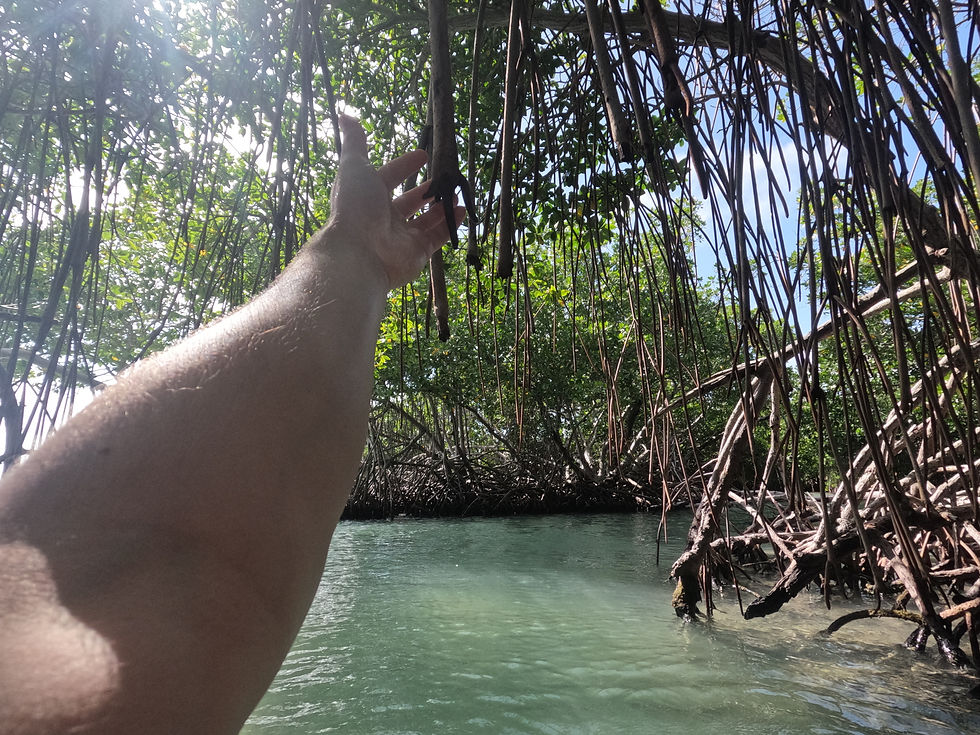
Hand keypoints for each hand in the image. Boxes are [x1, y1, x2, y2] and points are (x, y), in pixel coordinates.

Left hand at [327, 116, 464, 289]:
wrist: (360, 252)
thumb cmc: (356, 206)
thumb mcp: (354, 166)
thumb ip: (355, 143)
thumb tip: (344, 115)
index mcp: (369, 196)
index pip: (388, 177)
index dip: (404, 165)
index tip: (423, 156)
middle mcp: (384, 217)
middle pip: (409, 201)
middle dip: (426, 190)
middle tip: (445, 179)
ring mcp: (402, 237)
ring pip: (425, 220)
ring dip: (441, 207)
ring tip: (456, 194)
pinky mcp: (417, 254)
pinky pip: (437, 237)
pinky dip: (450, 225)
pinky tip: (462, 211)